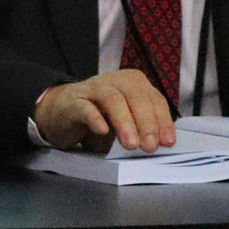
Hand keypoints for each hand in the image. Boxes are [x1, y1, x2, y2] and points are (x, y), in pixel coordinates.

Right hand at [33, 69, 175, 152]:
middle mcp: (114, 81)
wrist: (61, 113)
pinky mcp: (72, 101)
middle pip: (135, 97)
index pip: (154, 99)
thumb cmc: (100, 117)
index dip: (162, 121)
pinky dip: (95, 118)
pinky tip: (102, 131)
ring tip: (131, 144)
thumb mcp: (128, 121)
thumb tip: (163, 143)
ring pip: (112, 99)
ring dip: (124, 122)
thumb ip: (144, 127)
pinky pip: (85, 107)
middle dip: (146, 123)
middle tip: (149, 147)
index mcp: (133, 83)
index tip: (167, 143)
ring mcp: (92, 89)